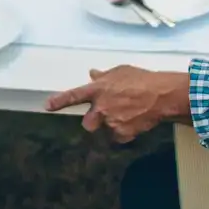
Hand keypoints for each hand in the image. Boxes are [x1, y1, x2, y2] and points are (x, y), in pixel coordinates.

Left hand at [45, 67, 190, 143]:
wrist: (161, 96)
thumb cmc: (142, 79)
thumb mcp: (120, 72)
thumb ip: (104, 76)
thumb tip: (93, 74)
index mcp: (98, 90)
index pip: (73, 96)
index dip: (59, 102)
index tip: (47, 106)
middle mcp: (100, 108)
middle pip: (87, 123)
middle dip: (94, 122)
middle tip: (106, 115)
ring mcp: (110, 122)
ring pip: (106, 129)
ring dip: (113, 125)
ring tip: (130, 114)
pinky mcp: (122, 134)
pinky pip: (119, 136)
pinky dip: (125, 132)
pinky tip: (136, 121)